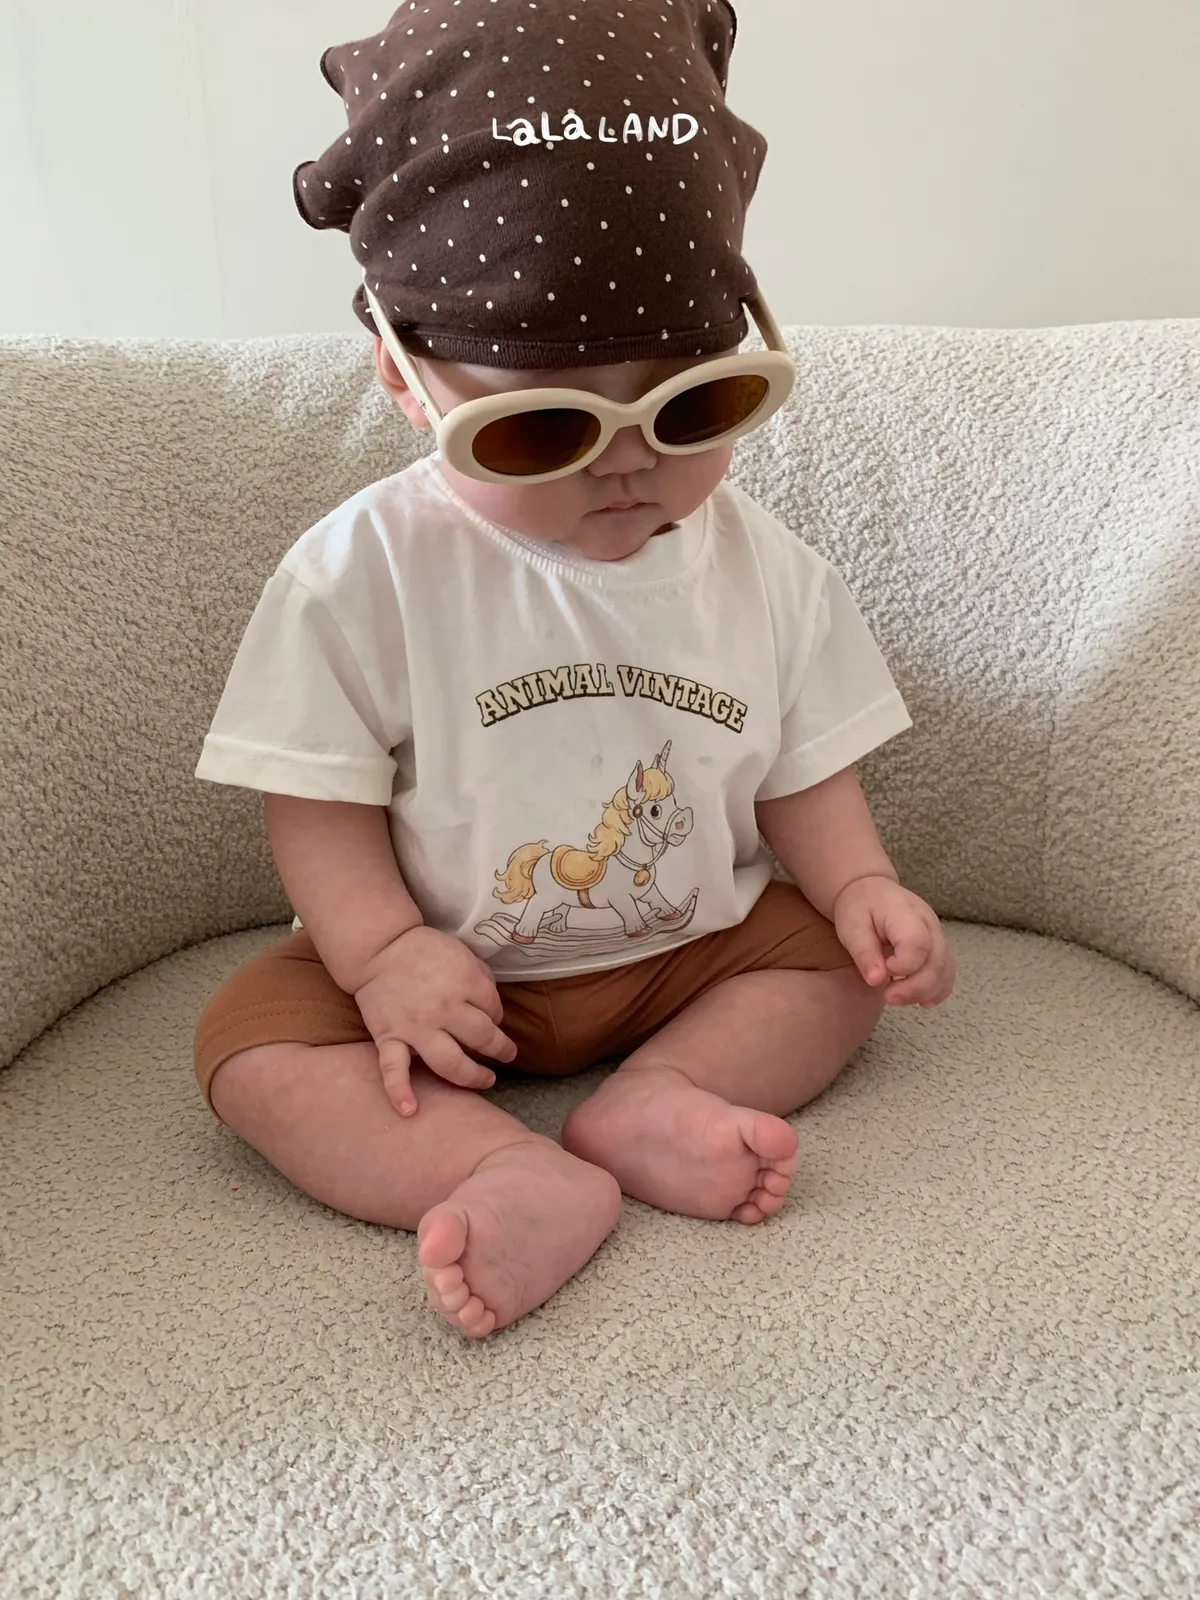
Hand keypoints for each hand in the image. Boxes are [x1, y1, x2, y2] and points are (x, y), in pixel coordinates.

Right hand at [353, 926, 516, 1115]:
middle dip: (500, 1049)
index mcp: (465, 982)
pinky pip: (393, 1069)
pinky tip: (410, 1111)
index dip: (497, 1016)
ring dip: (472, 1076)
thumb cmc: (425, 950)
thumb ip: (481, 978)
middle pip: (482, 1038)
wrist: (379, 948)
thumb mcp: (462, 953)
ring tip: (487, 1081)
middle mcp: (444, 1008)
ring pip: (450, 1062)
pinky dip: (399, 1091)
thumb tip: (493, 1006)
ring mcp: (416, 1027)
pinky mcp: (390, 1037)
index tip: (491, 1018)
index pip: (494, 1009)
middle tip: (506, 1055)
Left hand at [832, 875, 955, 1007]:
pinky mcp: (938, 948)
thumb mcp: (851, 926)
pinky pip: (947, 972)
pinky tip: (919, 1001)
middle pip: (936, 961)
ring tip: (897, 998)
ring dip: (925, 991)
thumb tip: (877, 980)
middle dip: (915, 987)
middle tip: (888, 997)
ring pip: (945, 970)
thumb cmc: (860, 907)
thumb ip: (864, 952)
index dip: (904, 965)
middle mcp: (929, 924)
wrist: (872, 891)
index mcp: (905, 913)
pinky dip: (937, 990)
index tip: (883, 973)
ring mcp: (937, 935)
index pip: (918, 943)